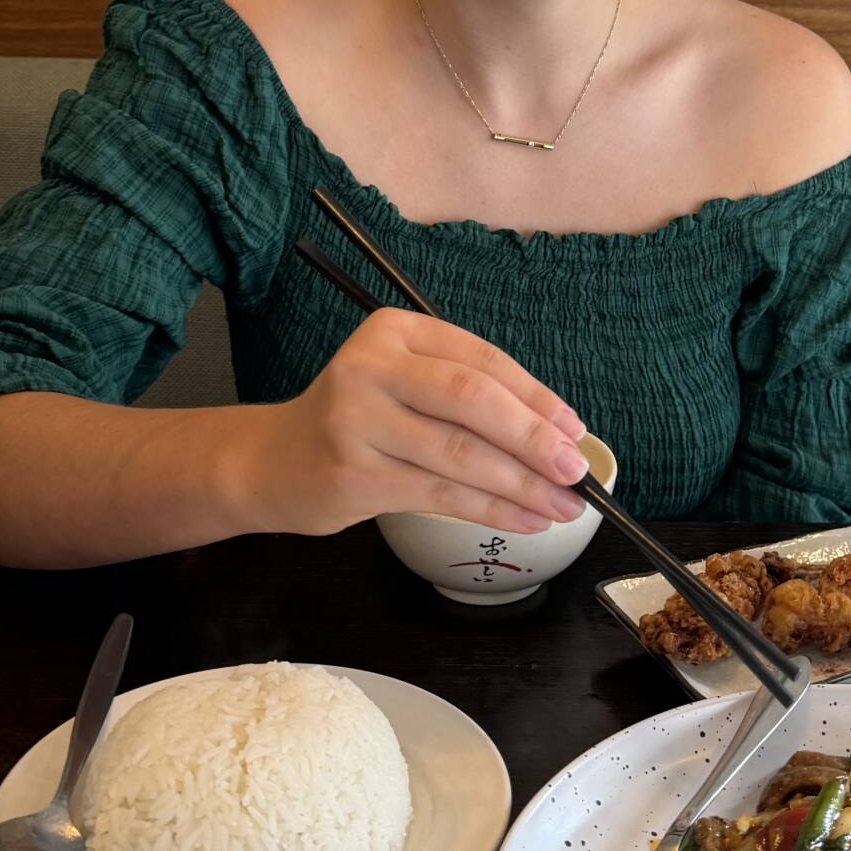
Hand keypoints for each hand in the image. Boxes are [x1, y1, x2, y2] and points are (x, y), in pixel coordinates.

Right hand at [242, 307, 591, 538]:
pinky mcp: (352, 473)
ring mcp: (356, 420)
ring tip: (562, 505)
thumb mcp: (405, 385)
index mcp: (395, 331)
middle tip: (576, 470)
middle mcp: (371, 366)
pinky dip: (491, 509)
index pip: (482, 359)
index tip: (573, 428)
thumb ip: (468, 396)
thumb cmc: (359, 423)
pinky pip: (440, 494)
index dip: (536, 396)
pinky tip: (525, 519)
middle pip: (473, 400)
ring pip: (460, 453)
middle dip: (533, 438)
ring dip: (521, 484)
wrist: (274, 462)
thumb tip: (558, 434)